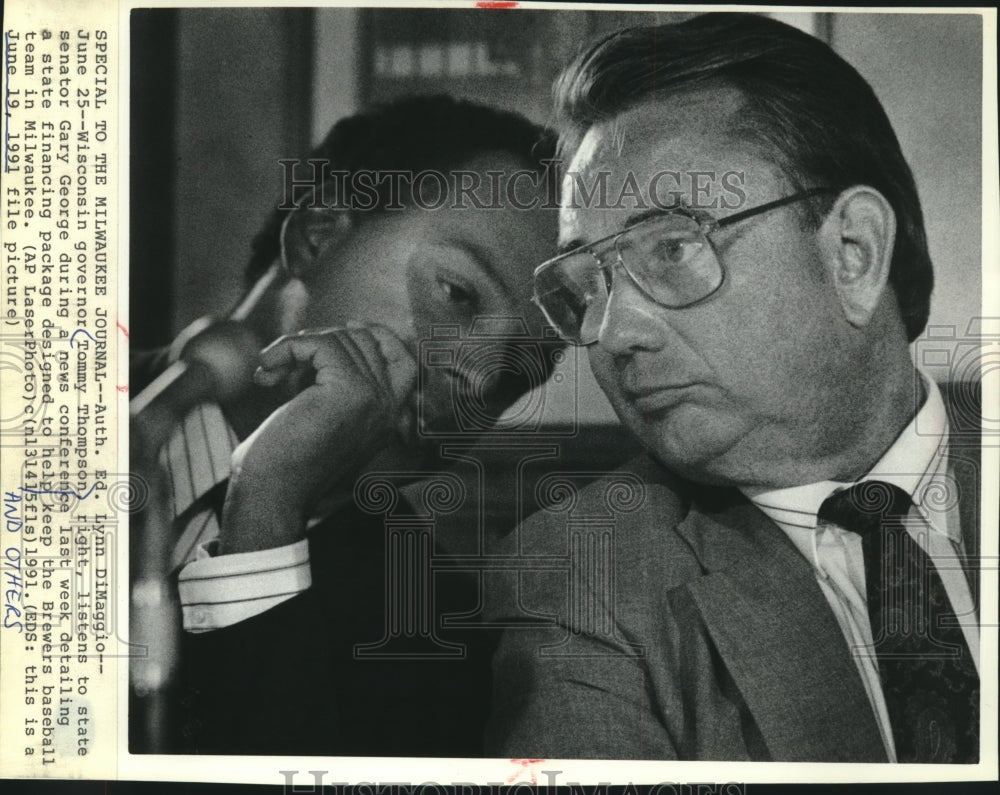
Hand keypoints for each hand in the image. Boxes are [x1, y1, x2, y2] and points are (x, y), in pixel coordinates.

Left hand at [218, 324, 416, 552]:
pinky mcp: (350, 390)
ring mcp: (375, 398)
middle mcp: (389, 408)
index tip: (345, 327)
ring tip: (272, 369)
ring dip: (297, 346)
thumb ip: (343, 388)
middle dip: (322, 339)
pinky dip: (287, 348)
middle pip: (367, 342)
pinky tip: (266, 369)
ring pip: (341, 340)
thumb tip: (341, 340)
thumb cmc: (287, 460)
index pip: (406, 361)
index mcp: (388, 418)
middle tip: (287, 358)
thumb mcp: (327, 419)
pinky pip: (320, 345)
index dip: (378, 336)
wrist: (272, 491)